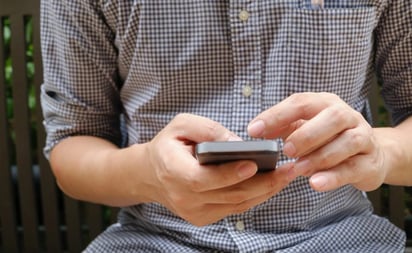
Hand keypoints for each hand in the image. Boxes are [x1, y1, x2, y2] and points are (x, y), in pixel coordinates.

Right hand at [144, 113, 294, 225]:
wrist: (152, 174)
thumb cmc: (168, 145)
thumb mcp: (181, 125)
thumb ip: (208, 130)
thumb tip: (238, 143)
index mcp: (173, 171)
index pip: (202, 179)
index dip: (228, 174)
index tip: (253, 164)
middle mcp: (183, 197)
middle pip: (227, 195)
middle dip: (261, 184)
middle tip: (287, 170)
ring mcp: (194, 212)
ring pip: (236, 204)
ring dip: (264, 191)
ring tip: (286, 175)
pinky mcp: (203, 217)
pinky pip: (234, 208)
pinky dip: (254, 196)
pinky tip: (271, 184)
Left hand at [247, 92, 389, 191]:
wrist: (369, 156)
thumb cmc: (327, 139)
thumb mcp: (303, 128)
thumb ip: (282, 127)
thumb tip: (257, 130)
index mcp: (325, 103)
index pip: (301, 103)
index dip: (276, 115)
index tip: (254, 130)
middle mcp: (347, 116)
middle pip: (332, 117)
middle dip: (306, 134)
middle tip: (286, 151)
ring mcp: (363, 138)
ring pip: (347, 142)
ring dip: (320, 156)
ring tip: (298, 169)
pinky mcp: (370, 162)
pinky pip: (354, 168)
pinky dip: (334, 176)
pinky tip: (316, 183)